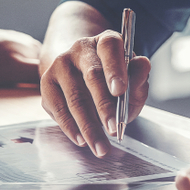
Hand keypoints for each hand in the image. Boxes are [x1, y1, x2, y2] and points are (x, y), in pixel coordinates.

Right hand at [39, 29, 150, 157]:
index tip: (120, 91)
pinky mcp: (47, 83)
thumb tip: (142, 66)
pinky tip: (82, 140)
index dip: (115, 68)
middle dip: (103, 106)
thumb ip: (139, 76)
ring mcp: (60, 65)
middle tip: (114, 129)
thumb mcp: (132, 78)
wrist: (80, 76)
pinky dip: (70, 127)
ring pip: (74, 97)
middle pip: (92, 76)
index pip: (110, 47)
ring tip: (100, 146)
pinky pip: (58, 108)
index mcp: (105, 42)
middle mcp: (80, 49)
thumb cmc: (111, 81)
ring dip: (88, 126)